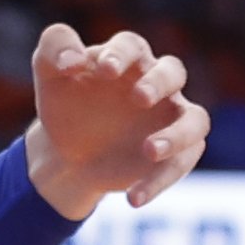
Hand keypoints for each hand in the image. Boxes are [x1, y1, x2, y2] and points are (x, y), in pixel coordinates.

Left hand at [24, 21, 205, 216]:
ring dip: (178, 135)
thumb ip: (55, 48)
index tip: (104, 70)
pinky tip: (133, 198)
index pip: (131, 46)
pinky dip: (160, 181)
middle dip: (159, 83)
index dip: (121, 55)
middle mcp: (156, 83)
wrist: (66, 149)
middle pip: (173, 72)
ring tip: (148, 151)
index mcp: (126, 58)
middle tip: (139, 97)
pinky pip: (182, 163)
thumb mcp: (48, 71)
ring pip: (196, 120)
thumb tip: (72, 61)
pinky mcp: (175, 153)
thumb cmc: (64, 101)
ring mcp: (170, 118)